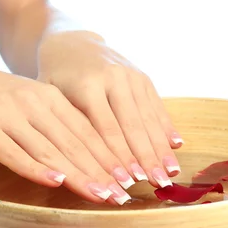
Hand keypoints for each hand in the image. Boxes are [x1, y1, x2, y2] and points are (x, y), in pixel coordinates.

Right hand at [0, 58, 131, 204]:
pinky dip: (36, 168)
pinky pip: (14, 152)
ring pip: (51, 150)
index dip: (110, 157)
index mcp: (50, 97)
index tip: (130, 179)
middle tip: (124, 195)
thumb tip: (86, 154)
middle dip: (102, 172)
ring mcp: (10, 115)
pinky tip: (55, 181)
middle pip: (75, 143)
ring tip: (101, 196)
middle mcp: (35, 103)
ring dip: (78, 175)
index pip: (88, 131)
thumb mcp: (29, 103)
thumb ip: (55, 123)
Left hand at [37, 31, 182, 188]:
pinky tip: (176, 147)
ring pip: (148, 118)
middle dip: (146, 158)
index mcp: (86, 85)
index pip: (106, 130)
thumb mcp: (51, 99)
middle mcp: (113, 78)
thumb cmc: (55, 80)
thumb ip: (66, 127)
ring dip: (161, 148)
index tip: (128, 183)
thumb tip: (78, 168)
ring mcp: (131, 76)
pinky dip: (166, 127)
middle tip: (157, 184)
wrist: (72, 43)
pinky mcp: (143, 77)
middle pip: (132, 126)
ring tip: (171, 174)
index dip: (118, 158)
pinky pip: (157, 105)